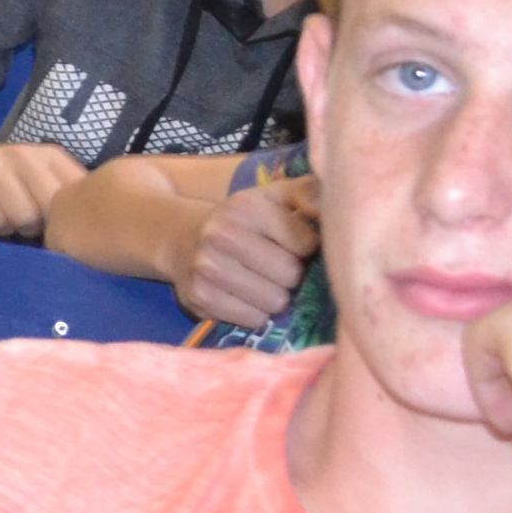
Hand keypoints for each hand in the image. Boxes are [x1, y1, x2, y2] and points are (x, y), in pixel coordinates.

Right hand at [0, 137, 83, 237]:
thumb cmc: (6, 180)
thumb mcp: (41, 178)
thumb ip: (67, 195)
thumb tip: (97, 227)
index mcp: (50, 156)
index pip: (77, 196)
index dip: (70, 218)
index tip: (56, 223)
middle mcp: (24, 155)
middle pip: (51, 209)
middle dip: (43, 225)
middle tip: (31, 225)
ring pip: (23, 217)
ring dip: (17, 228)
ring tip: (9, 221)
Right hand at [178, 171, 316, 328]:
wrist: (180, 238)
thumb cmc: (243, 221)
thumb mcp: (274, 197)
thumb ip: (309, 193)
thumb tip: (332, 209)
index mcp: (246, 207)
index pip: (306, 244)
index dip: (307, 248)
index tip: (294, 245)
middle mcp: (222, 235)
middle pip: (291, 276)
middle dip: (292, 276)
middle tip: (278, 268)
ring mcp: (207, 268)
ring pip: (274, 302)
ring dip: (276, 297)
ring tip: (263, 283)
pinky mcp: (199, 298)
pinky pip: (253, 319)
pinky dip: (255, 313)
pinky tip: (245, 297)